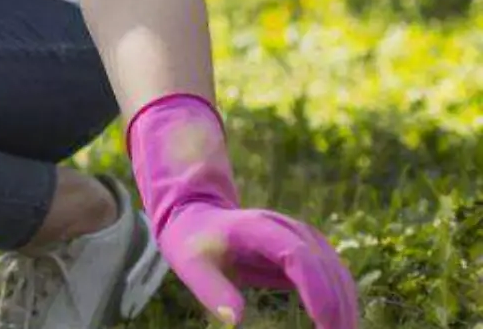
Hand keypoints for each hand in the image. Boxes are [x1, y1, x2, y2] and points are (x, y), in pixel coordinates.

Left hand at [129, 94, 358, 327]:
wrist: (197, 219)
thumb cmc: (193, 244)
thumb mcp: (192, 267)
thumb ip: (212, 291)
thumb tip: (236, 320)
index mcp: (258, 228)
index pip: (299, 257)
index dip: (317, 290)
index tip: (325, 325)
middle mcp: (287, 227)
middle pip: (324, 265)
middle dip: (336, 305)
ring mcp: (301, 236)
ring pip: (335, 269)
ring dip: (344, 304)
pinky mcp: (307, 248)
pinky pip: (333, 273)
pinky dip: (341, 297)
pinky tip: (340, 322)